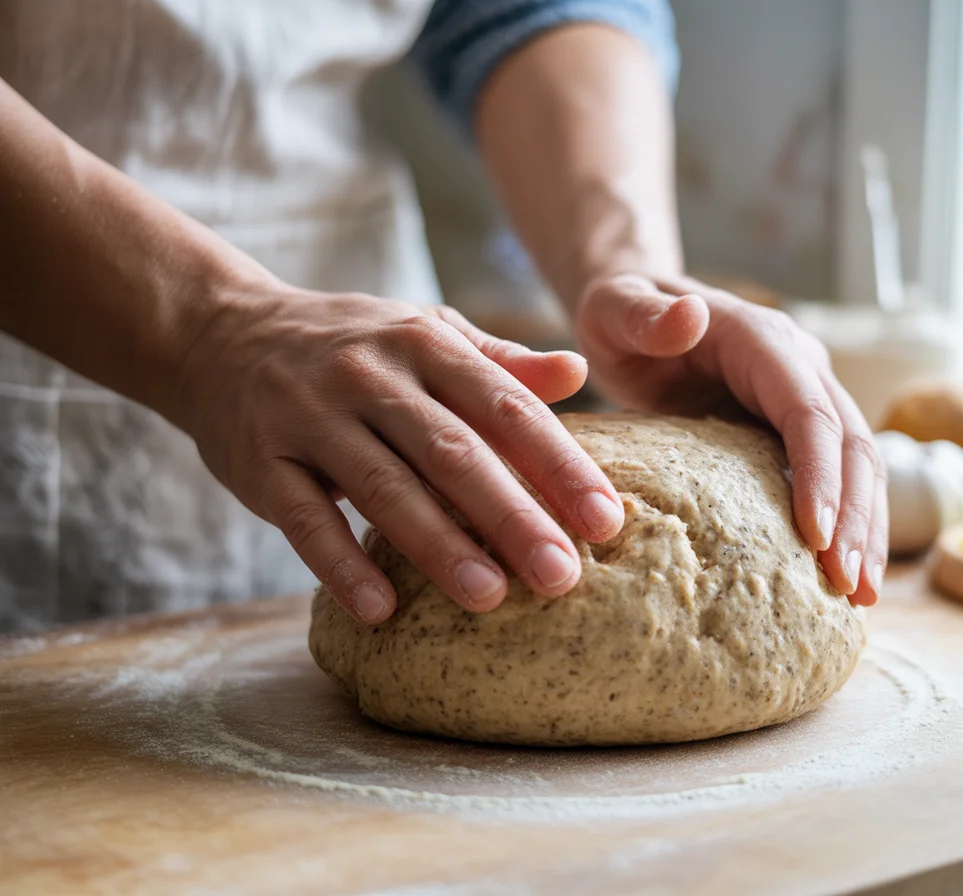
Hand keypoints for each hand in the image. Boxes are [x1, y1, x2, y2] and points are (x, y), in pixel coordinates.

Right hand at [176, 283, 624, 624]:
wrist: (221, 331)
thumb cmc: (349, 344)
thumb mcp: (425, 333)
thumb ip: (499, 360)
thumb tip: (579, 371)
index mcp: (426, 343)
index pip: (506, 408)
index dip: (559, 465)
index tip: (606, 521)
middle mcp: (371, 374)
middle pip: (453, 451)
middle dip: (512, 516)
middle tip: (562, 577)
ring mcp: (311, 416)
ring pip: (384, 486)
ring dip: (439, 545)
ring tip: (491, 598)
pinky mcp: (259, 460)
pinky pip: (304, 518)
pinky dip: (341, 564)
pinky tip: (381, 609)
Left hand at [575, 273, 886, 605]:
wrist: (633, 313)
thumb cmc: (616, 311)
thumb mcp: (614, 307)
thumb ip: (643, 315)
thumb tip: (693, 314)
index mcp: (761, 339)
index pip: (807, 409)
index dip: (819, 472)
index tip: (818, 535)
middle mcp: (798, 365)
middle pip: (849, 443)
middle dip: (855, 515)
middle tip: (849, 585)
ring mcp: (803, 395)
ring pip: (857, 465)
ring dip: (866, 528)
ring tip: (860, 595)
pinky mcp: (793, 428)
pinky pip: (836, 477)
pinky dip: (847, 524)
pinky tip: (844, 574)